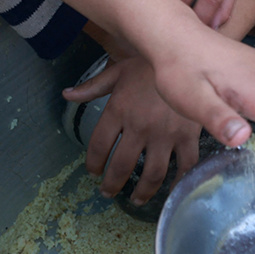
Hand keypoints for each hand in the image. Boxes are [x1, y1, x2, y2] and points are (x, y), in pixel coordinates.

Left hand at [64, 55, 203, 203]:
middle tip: (108, 192)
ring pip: (152, 173)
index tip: (93, 171)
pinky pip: (184, 165)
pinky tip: (171, 188)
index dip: (93, 164)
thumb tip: (66, 95)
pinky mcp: (189, 135)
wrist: (187, 54)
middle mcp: (140, 126)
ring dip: (142, 192)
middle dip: (112, 184)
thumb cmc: (149, 63)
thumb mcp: (118, 71)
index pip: (98, 146)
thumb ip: (92, 87)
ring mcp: (166, 133)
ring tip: (135, 199)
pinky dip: (179, 180)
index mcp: (119, 110)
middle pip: (122, 166)